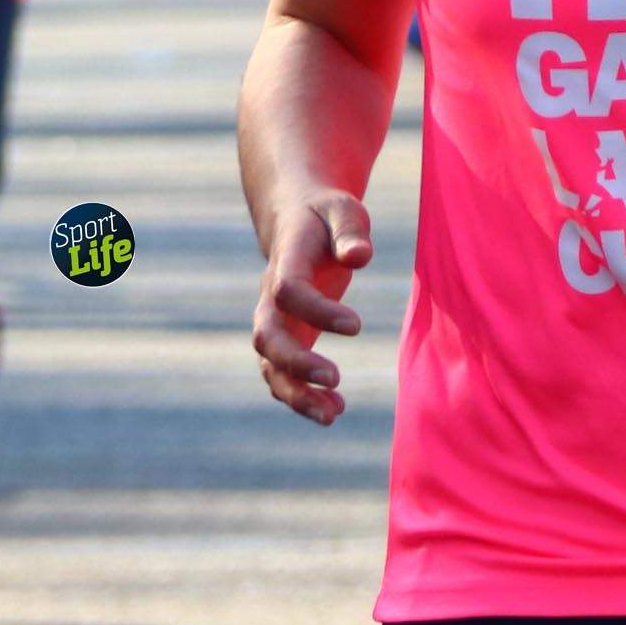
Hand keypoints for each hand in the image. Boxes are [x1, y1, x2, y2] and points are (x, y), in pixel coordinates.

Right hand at [251, 189, 372, 425]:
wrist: (295, 220)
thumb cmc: (325, 216)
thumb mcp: (343, 210)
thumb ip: (350, 231)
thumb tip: (359, 257)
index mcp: (286, 262)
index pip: (288, 291)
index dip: (318, 311)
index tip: (356, 326)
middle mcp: (271, 297)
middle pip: (266, 336)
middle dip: (295, 363)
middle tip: (335, 379)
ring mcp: (275, 320)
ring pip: (269, 364)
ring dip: (294, 393)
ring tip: (333, 414)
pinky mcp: (287, 337)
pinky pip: (282, 374)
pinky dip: (301, 396)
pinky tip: (334, 410)